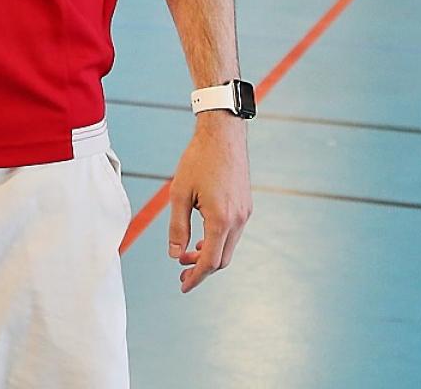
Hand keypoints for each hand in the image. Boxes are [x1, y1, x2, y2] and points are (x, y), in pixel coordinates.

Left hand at [166, 114, 250, 292]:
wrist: (223, 134)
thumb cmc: (198, 160)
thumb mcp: (179, 194)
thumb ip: (177, 227)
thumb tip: (174, 254)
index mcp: (221, 220)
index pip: (210, 262)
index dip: (195, 277)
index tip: (183, 285)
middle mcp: (238, 220)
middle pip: (222, 259)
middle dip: (201, 269)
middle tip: (180, 270)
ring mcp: (245, 212)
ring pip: (229, 246)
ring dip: (209, 254)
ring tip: (186, 253)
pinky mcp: (246, 204)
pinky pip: (233, 232)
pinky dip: (218, 240)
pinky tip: (202, 237)